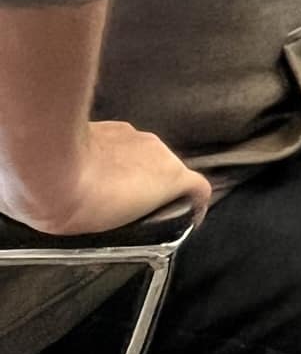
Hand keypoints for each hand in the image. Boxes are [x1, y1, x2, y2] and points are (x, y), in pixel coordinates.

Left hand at [11, 121, 210, 237]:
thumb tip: (137, 218)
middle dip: (154, 189)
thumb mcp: (120, 228)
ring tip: (103, 195)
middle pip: (168, 171)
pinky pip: (119, 147)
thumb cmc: (84, 203)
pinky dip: (111, 160)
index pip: (200, 189)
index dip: (194, 206)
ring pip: (142, 157)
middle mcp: (159, 149)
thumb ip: (142, 217)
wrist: (46, 167)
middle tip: (131, 214)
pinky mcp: (108, 126)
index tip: (182, 219)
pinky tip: (86, 173)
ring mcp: (133, 134)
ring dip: (131, 173)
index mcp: (171, 175)